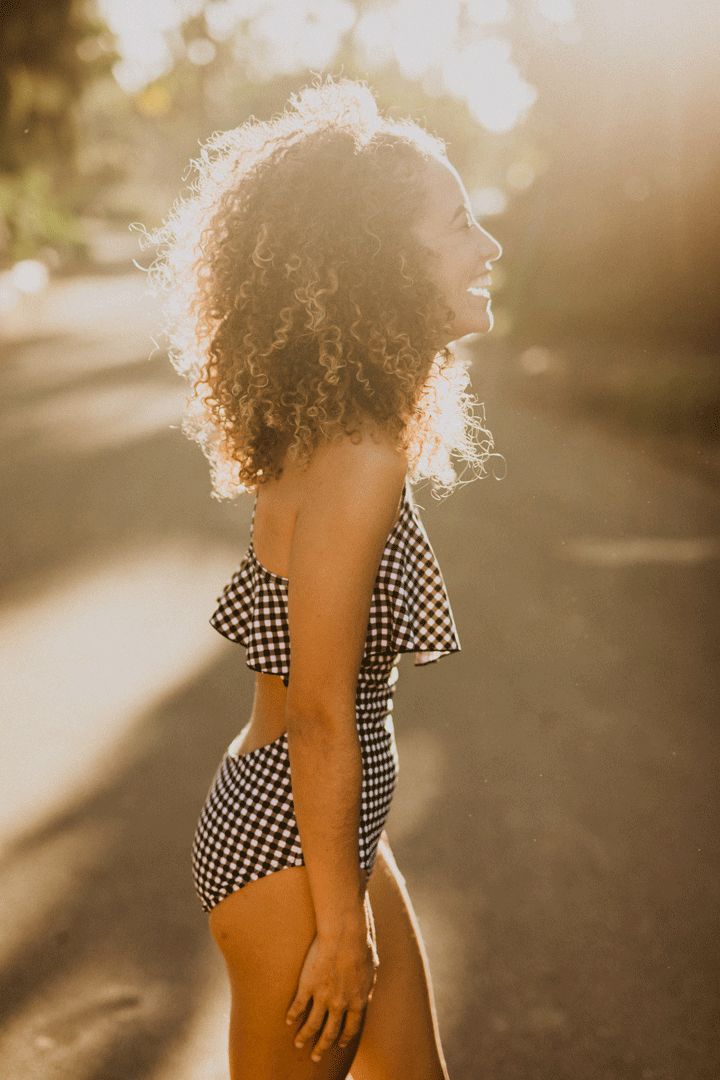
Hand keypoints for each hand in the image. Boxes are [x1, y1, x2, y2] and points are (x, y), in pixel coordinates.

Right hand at [286, 917, 377, 1062]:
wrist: (345, 935)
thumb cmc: (361, 947)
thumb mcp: (371, 970)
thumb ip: (366, 987)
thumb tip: (366, 995)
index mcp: (357, 1001)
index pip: (351, 1027)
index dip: (345, 1037)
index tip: (339, 1044)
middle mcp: (340, 1004)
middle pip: (330, 1032)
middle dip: (322, 1046)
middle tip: (316, 1055)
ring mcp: (323, 996)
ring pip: (312, 1024)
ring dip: (305, 1036)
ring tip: (299, 1044)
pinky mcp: (308, 986)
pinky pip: (298, 1006)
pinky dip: (293, 1015)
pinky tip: (289, 1021)